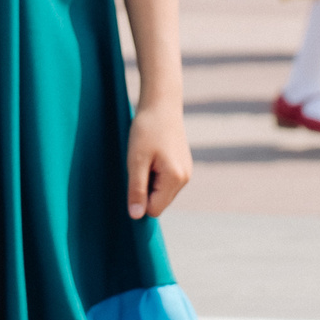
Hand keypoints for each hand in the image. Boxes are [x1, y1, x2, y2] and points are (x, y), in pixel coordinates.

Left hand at [123, 99, 191, 219]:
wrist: (162, 103)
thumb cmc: (146, 129)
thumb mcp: (136, 161)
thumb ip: (137, 190)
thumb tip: (136, 216)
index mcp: (175, 178)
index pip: (154, 210)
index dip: (139, 198)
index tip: (134, 177)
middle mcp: (185, 178)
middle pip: (159, 202)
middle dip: (145, 189)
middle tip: (140, 164)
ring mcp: (186, 171)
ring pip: (162, 192)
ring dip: (150, 181)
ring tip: (146, 157)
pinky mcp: (183, 165)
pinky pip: (166, 181)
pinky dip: (156, 174)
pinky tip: (153, 155)